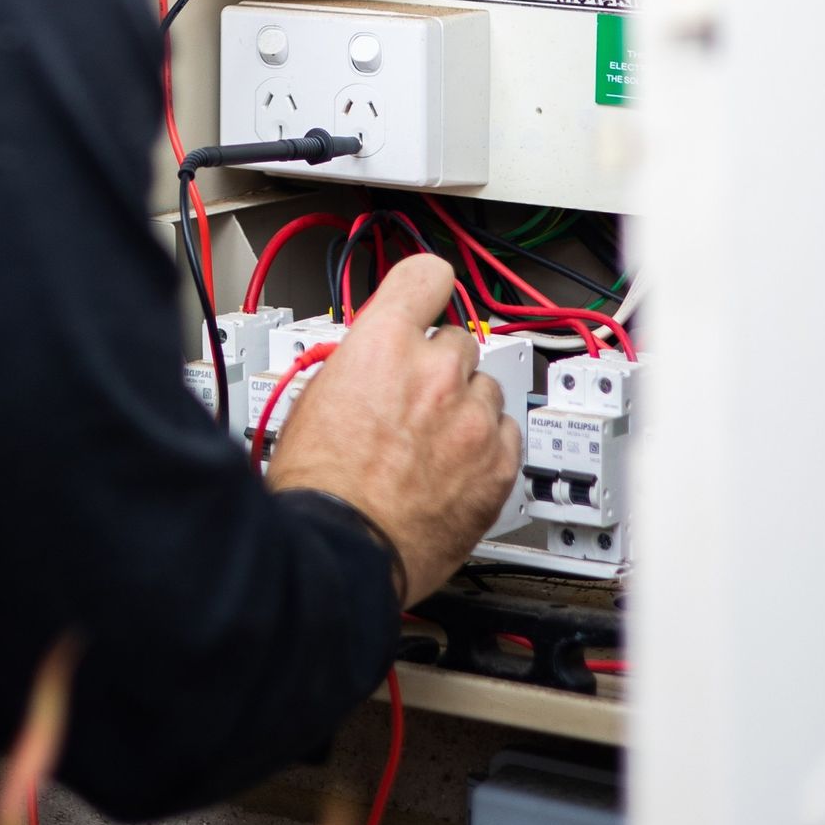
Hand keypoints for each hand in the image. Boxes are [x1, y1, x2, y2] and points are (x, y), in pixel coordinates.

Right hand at [267, 255, 520, 606]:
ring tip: (435, 442)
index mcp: (385, 343)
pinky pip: (508, 436)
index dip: (426, 286)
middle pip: (460, 340)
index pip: (426, 276)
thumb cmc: (319, 484)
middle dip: (440, 365)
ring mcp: (472, 419)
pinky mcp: (497, 465)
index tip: (430, 296)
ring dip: (466, 408)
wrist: (342, 549)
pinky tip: (457, 466)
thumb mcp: (316, 395)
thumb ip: (360, 363)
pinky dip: (487, 447)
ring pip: (487, 389)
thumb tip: (373, 360)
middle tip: (418, 399)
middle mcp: (437, 371)